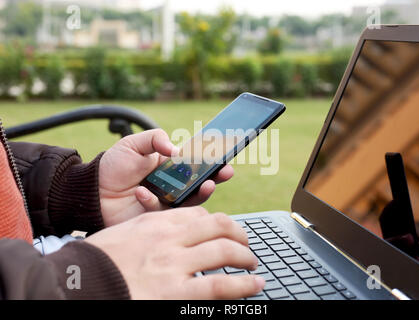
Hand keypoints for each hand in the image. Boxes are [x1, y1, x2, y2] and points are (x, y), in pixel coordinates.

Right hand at [85, 206, 264, 298]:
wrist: (73, 287)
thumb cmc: (96, 262)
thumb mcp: (124, 234)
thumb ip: (151, 229)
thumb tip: (171, 233)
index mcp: (156, 222)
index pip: (199, 214)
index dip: (218, 222)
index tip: (225, 231)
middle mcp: (170, 239)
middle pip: (219, 226)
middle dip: (239, 234)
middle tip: (245, 244)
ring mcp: (176, 265)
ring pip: (226, 251)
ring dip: (245, 256)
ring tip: (252, 264)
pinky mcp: (177, 294)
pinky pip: (221, 286)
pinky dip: (244, 285)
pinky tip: (254, 284)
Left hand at [99, 129, 233, 226]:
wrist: (90, 191)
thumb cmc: (112, 166)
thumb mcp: (133, 144)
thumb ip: (155, 138)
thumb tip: (176, 149)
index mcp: (169, 169)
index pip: (195, 166)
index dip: (211, 164)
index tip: (224, 161)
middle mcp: (171, 187)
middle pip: (198, 185)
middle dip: (214, 179)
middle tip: (223, 174)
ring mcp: (164, 204)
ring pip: (188, 203)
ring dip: (199, 194)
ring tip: (205, 185)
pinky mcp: (154, 220)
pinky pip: (161, 213)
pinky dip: (153, 202)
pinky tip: (142, 192)